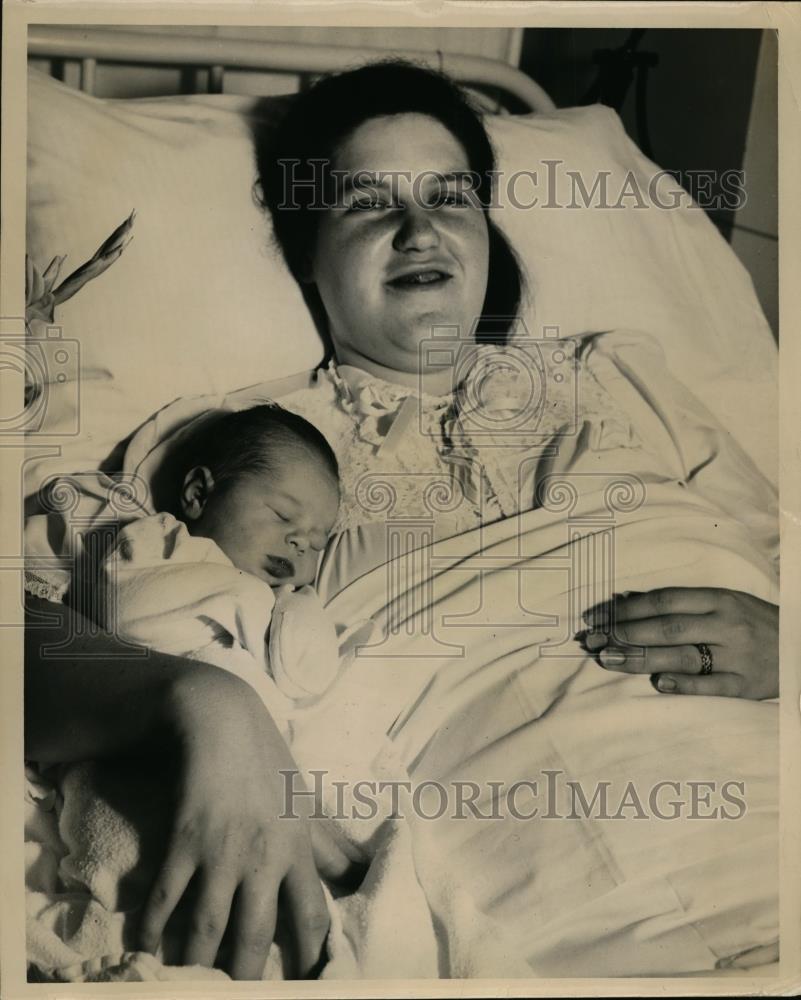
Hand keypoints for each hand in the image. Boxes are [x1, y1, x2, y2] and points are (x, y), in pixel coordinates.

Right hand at [138, 666, 329, 979]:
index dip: (311, 957)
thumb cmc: (269, 762)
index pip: (311, 917)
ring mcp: (222, 850)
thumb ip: (332, 842)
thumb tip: (366, 870)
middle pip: (256, 934)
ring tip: (193, 986)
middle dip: (247, 976)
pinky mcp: (185, 840)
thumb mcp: (307, 800)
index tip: (307, 984)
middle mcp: (263, 856)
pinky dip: (154, 927)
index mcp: (297, 849)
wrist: (222, 721)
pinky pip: (167, 897)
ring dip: (198, 962)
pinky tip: (148, 949)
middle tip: (240, 999)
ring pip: (208, 926)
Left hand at [580, 588, 777, 699]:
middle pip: (667, 628)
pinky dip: (683, 685)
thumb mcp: (722, 601)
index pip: (663, 601)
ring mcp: (736, 656)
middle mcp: (726, 625)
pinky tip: (657, 683)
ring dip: (640, 659)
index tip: (595, 616)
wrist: (800, 645)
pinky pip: (710, 686)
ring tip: (607, 659)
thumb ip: (679, 603)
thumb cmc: (752, 620)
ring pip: (682, 657)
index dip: (625, 609)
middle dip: (623, 634)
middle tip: (590, 640)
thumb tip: (627, 601)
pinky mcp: (745, 684)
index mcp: (718, 599)